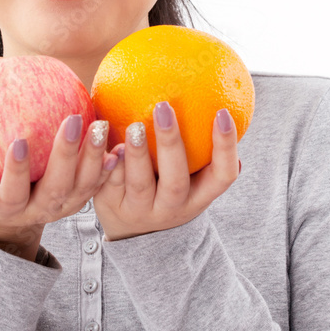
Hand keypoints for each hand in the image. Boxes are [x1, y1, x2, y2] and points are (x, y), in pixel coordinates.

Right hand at [0, 115, 119, 255]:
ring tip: (100, 126)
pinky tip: (119, 147)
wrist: (5, 217)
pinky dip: (110, 168)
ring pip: (82, 186)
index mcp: (9, 207)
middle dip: (65, 154)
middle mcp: (40, 210)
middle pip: (57, 186)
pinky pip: (97, 185)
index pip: (14, 191)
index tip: (18, 140)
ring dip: (93, 157)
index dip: (16, 170)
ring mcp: (62, 206)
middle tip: (72, 120)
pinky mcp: (78, 200)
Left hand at [93, 103, 239, 241]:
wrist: (133, 233)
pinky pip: (109, 182)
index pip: (222, 176)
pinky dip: (109, 161)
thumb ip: (200, 148)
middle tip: (163, 107)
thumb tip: (216, 97)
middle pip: (175, 181)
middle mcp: (172, 208)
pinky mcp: (111, 206)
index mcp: (198, 197)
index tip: (222, 112)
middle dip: (170, 144)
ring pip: (139, 184)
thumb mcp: (189, 177)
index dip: (226, 148)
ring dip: (137, 153)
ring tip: (134, 126)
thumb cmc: (167, 187)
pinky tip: (103, 136)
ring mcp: (140, 210)